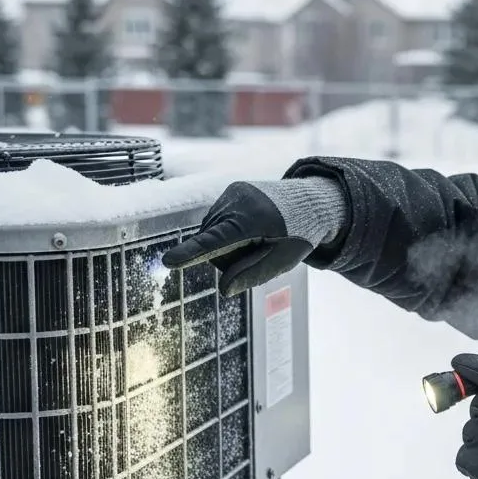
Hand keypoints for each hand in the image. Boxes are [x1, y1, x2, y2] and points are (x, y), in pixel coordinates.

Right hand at [161, 176, 347, 296]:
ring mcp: (233, 192)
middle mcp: (238, 201)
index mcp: (252, 221)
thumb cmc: (296, 237)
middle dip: (227, 255)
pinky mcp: (232, 188)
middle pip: (212, 242)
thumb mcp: (280, 261)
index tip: (168, 262)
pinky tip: (250, 227)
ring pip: (211, 230)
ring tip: (257, 236)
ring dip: (226, 242)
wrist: (309, 203)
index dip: (191, 254)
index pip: (215, 242)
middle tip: (258, 250)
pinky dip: (228, 229)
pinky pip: (217, 218)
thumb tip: (224, 290)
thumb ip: (252, 274)